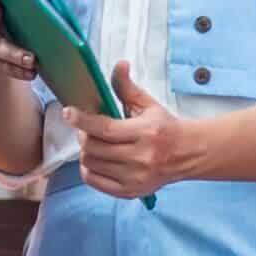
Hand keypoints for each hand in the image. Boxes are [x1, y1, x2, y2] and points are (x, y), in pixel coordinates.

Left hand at [68, 62, 196, 200]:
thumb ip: (127, 87)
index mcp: (145, 133)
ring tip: (93, 142)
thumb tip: (120, 64)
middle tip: (86, 128)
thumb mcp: (148, 104)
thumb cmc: (164, 127)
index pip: (105, 128)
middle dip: (83, 135)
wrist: (186, 154)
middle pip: (94, 148)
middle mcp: (140, 158)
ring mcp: (134, 178)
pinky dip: (88, 169)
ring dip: (86, 151)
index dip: (83, 120)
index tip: (68, 112)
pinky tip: (95, 159)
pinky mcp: (130, 192)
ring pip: (91, 164)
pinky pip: (94, 181)